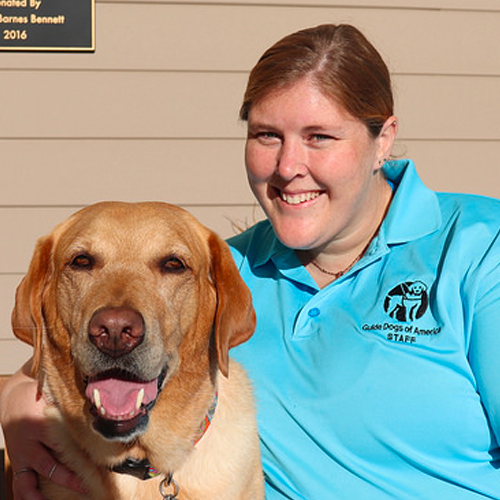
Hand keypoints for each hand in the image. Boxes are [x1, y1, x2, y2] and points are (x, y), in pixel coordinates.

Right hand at [0, 360, 85, 499]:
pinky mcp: (17, 462)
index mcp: (40, 425)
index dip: (76, 453)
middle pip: (48, 465)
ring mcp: (21, 456)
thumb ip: (69, 407)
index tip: (95, 460)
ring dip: (40, 497)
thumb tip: (96, 407)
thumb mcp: (53, 397)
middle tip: (87, 486)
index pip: (59, 442)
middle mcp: (29, 443)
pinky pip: (18, 484)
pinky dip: (26, 497)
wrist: (12, 398)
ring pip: (28, 482)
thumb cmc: (39, 397)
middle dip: (68, 478)